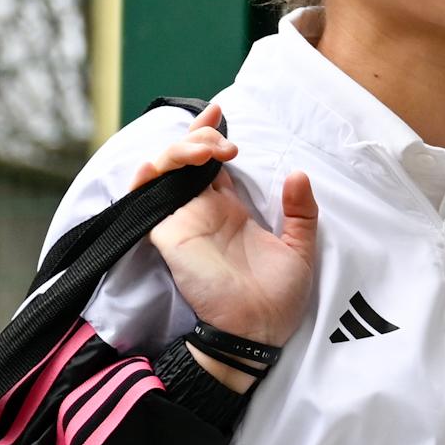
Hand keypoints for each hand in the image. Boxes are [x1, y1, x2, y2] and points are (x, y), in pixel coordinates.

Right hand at [135, 105, 321, 361]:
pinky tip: (170, 164)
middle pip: (185, 157)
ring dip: (180, 149)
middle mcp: (203, 209)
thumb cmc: (277, 298)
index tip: (222, 111)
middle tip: (225, 143)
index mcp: (231, 209)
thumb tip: (298, 172)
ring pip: (162, 168)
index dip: (211, 134)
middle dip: (200, 136)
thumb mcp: (300, 247)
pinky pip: (143, 197)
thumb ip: (301, 210)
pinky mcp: (167, 233)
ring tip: (210, 151)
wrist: (258, 332)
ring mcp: (182, 219)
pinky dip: (147, 174)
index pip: (212, 161)